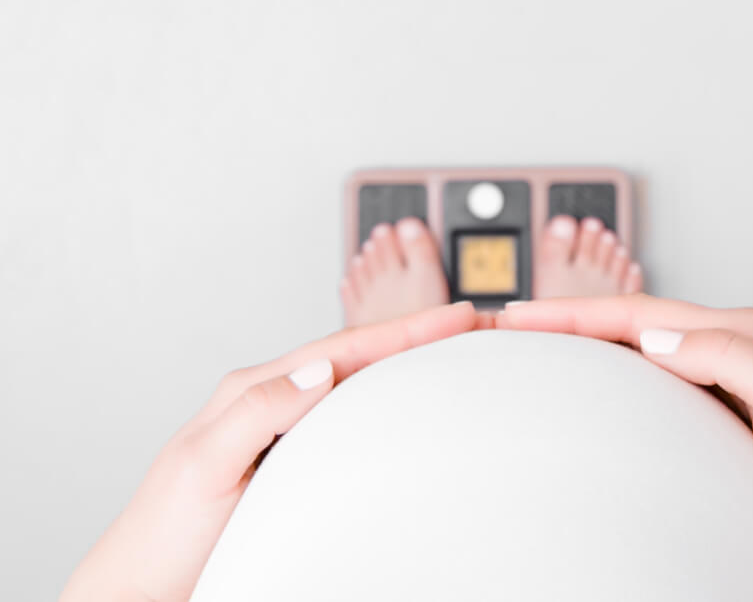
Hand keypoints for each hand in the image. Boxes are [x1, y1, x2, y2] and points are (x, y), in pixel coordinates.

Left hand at [61, 302, 482, 601]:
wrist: (144, 588)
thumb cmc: (164, 535)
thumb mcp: (204, 466)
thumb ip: (257, 412)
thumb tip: (317, 369)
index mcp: (252, 392)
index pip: (341, 350)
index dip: (402, 331)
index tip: (452, 316)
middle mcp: (270, 402)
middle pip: (355, 356)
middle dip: (415, 337)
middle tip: (469, 328)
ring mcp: (282, 430)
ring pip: (355, 383)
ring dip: (403, 364)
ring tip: (448, 353)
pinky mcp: (290, 459)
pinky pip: (347, 418)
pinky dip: (382, 401)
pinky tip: (402, 404)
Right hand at [497, 294, 752, 601]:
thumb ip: (727, 356)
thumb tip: (655, 336)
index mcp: (733, 331)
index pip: (636, 315)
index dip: (575, 314)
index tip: (522, 315)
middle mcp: (719, 344)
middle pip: (625, 322)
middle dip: (565, 319)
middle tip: (509, 324)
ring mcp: (716, 373)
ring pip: (633, 346)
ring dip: (583, 342)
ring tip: (536, 345)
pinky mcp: (713, 404)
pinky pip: (648, 378)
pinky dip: (610, 372)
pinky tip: (592, 381)